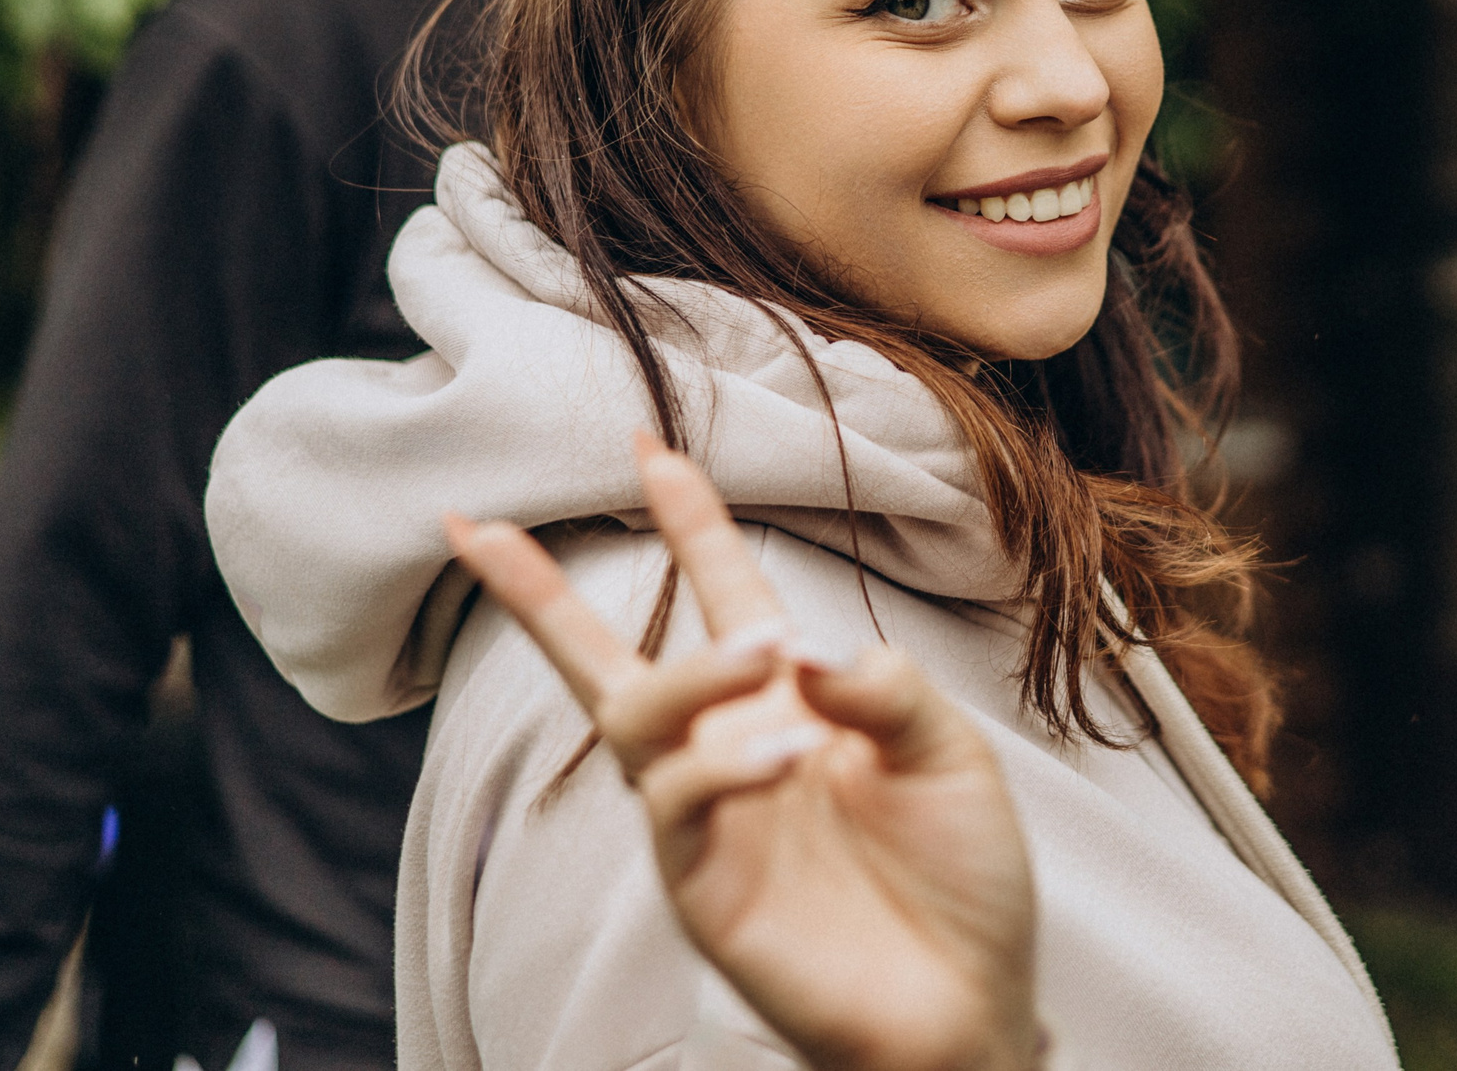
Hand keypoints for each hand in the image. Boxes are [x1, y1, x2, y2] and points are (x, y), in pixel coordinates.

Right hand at [445, 435, 1042, 1070]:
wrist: (969, 1009)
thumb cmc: (961, 881)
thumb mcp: (950, 757)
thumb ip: (889, 690)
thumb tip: (807, 648)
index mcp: (790, 704)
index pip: (724, 593)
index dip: (690, 521)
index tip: (648, 447)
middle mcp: (731, 751)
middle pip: (608, 660)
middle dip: (538, 595)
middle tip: (487, 530)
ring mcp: (708, 822)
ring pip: (640, 719)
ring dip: (696, 672)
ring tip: (768, 657)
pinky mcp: (704, 888)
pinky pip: (678, 806)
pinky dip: (726, 765)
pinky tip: (792, 752)